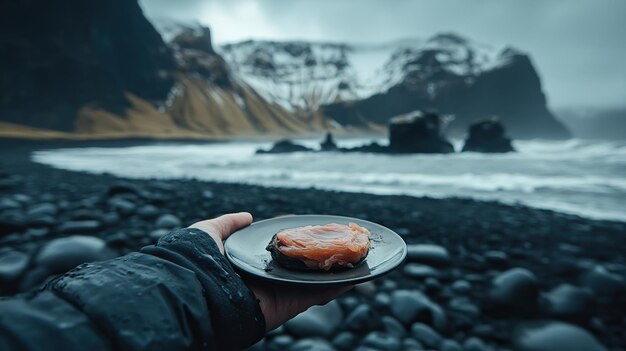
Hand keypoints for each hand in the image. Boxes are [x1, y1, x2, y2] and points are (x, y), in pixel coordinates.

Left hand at [189, 212, 351, 330]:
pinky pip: (317, 295)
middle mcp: (266, 278)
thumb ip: (226, 225)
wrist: (193, 291)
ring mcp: (279, 291)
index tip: (315, 227)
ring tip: (358, 255)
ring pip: (314, 280)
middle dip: (320, 255)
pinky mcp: (289, 304)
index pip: (279, 250)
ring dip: (336, 269)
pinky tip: (358, 275)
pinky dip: (339, 287)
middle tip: (343, 242)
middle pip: (300, 265)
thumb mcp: (207, 232)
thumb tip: (248, 216)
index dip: (297, 239)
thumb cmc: (196, 260)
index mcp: (249, 263)